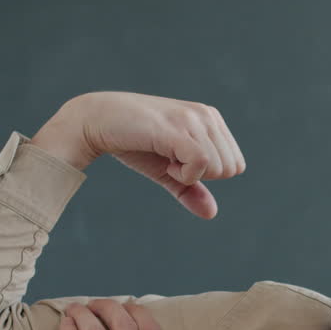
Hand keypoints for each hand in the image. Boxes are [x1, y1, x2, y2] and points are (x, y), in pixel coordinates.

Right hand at [31, 91, 246, 218]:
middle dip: (199, 175)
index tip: (177, 160)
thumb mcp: (167, 171)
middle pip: (230, 169)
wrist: (96, 122)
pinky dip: (183, 174)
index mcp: (211, 119)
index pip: (235, 165)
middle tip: (168, 158)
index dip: (206, 174)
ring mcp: (193, 119)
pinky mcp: (177, 129)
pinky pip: (201, 164)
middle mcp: (206, 115)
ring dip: (187, 173)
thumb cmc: (133, 144)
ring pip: (218, 168)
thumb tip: (212, 213)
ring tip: (162, 154)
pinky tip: (164, 160)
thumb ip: (191, 190)